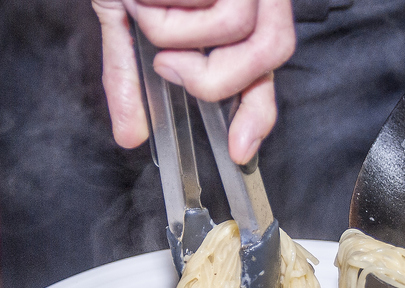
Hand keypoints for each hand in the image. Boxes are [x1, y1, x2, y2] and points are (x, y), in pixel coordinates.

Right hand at [92, 0, 295, 163]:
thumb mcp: (131, 26)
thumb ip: (132, 79)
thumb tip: (130, 134)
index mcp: (241, 18)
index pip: (265, 73)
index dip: (258, 116)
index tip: (240, 150)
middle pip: (270, 53)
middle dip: (212, 78)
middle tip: (168, 66)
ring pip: (234, 28)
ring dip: (176, 33)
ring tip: (147, 8)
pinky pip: (205, 2)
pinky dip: (164, 7)